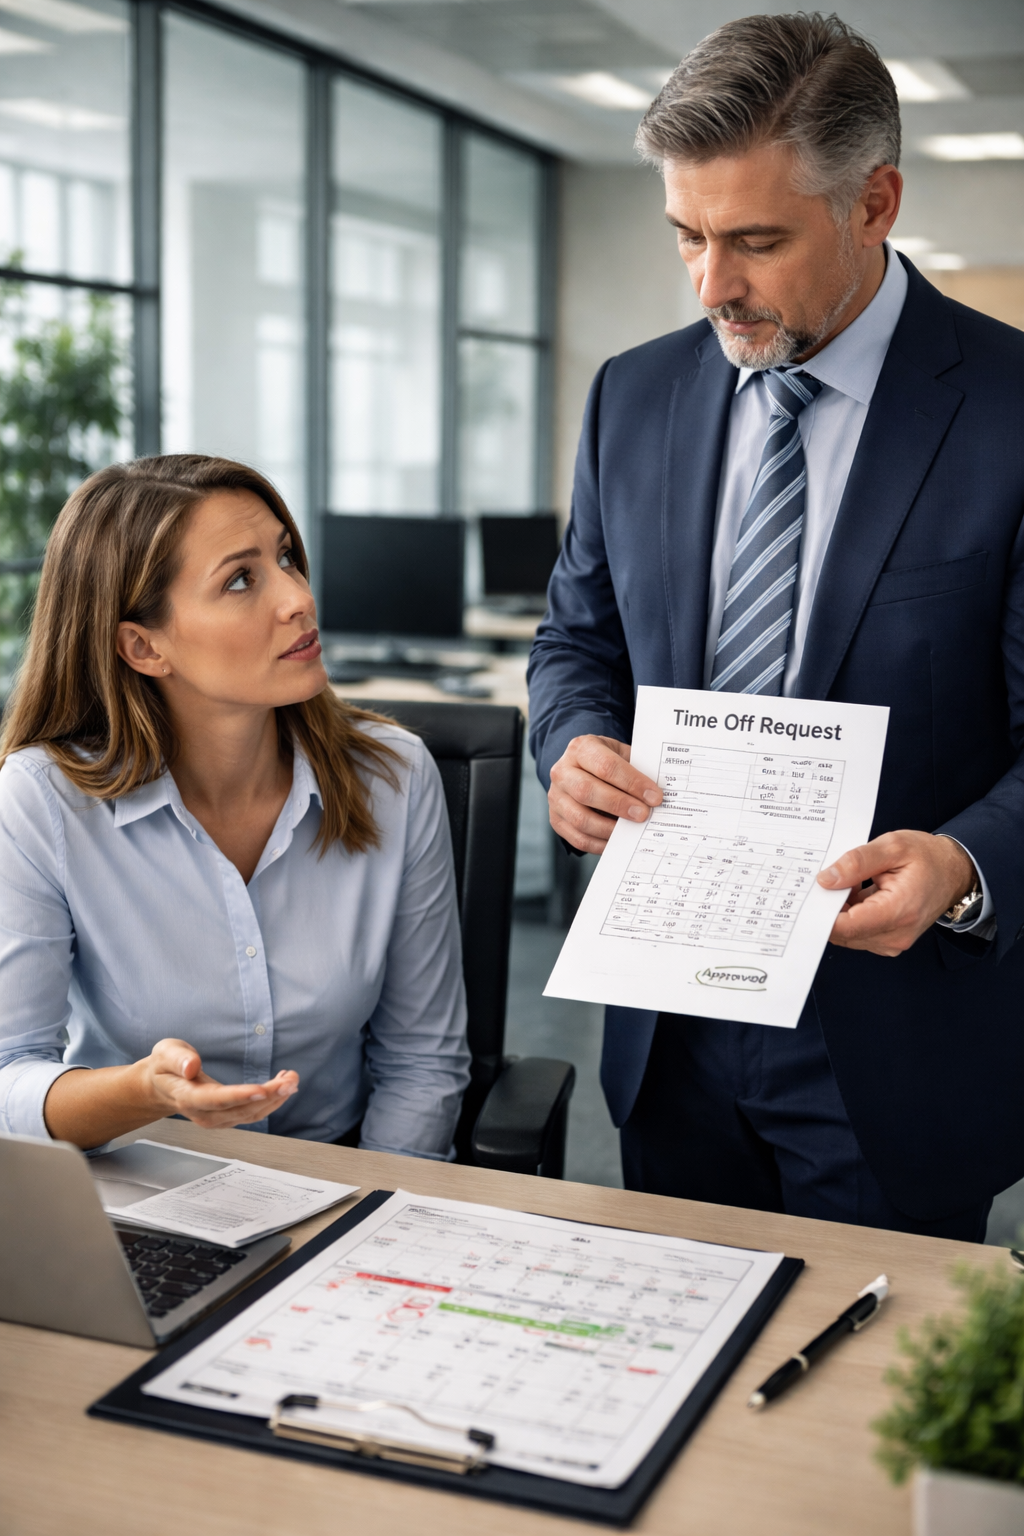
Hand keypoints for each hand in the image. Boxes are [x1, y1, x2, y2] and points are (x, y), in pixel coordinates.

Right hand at [140, 1038, 298, 1128]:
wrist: (160, 1086)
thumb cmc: (164, 1067)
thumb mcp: (164, 1053)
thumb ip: (177, 1059)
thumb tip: (191, 1066)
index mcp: (187, 1097)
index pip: (216, 1100)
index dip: (240, 1096)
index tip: (262, 1090)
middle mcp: (203, 1113)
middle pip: (240, 1109)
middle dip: (269, 1096)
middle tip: (290, 1081)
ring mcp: (215, 1119)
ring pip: (250, 1114)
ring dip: (275, 1099)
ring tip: (292, 1080)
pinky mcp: (226, 1118)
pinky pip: (251, 1113)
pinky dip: (270, 1101)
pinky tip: (282, 1085)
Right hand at [548, 735, 661, 853]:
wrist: (581, 768)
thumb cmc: (607, 762)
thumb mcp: (620, 754)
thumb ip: (637, 769)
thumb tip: (657, 795)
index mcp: (581, 748)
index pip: (606, 766)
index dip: (632, 782)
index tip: (654, 797)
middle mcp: (562, 771)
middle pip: (587, 791)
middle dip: (619, 805)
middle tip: (643, 814)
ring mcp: (556, 797)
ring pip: (580, 819)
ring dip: (610, 829)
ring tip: (632, 831)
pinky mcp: (556, 819)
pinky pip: (578, 838)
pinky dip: (600, 844)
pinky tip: (618, 841)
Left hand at [817, 831, 975, 957]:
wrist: (955, 872)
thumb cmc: (928, 858)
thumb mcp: (893, 846)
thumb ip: (857, 862)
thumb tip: (826, 879)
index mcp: (898, 911)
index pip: (845, 926)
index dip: (821, 911)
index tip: (809, 893)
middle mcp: (896, 935)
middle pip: (843, 932)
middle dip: (828, 908)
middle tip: (828, 879)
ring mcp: (892, 942)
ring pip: (847, 934)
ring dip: (840, 911)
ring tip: (851, 883)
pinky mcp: (889, 942)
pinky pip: (857, 934)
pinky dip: (850, 915)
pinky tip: (857, 893)